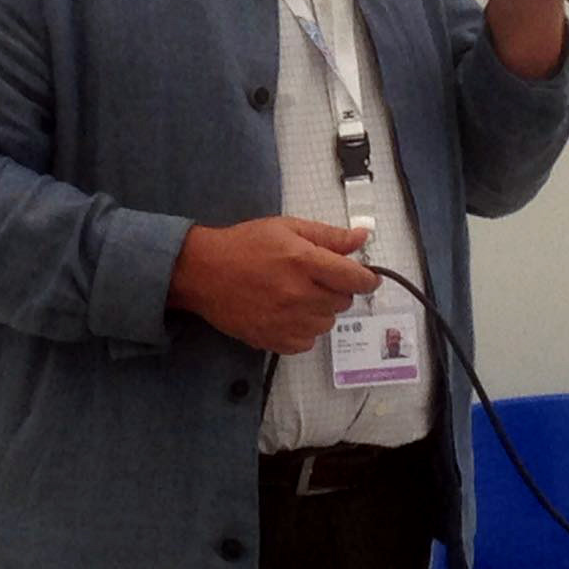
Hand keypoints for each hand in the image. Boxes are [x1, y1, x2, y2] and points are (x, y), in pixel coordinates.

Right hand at [167, 216, 379, 354]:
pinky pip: (308, 341)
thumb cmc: (244, 244)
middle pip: (344, 301)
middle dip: (335, 288)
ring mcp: (288, 322)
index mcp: (303, 261)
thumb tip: (362, 238)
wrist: (202, 272)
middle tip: (311, 277)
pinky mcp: (276, 341)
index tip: (362, 276)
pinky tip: (284, 312)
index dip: (366, 278)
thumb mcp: (285, 227)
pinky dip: (302, 328)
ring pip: (328, 323)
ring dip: (319, 309)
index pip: (356, 279)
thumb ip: (327, 235)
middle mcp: (299, 295)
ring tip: (295, 294)